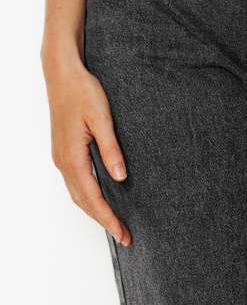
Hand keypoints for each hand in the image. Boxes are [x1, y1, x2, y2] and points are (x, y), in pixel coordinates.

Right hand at [42, 52, 131, 246]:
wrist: (63, 73)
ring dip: (94, 209)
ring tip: (114, 221)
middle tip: (124, 234)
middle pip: (82, 201)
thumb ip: (111, 149)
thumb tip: (120, 177)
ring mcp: (61, 155)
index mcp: (72, 156)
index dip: (108, 217)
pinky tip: (100, 195)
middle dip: (103, 219)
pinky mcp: (64, 149)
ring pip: (77, 192)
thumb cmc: (82, 91)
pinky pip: (75, 180)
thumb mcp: (102, 118)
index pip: (92, 197)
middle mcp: (63, 160)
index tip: (122, 233)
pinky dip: (87, 195)